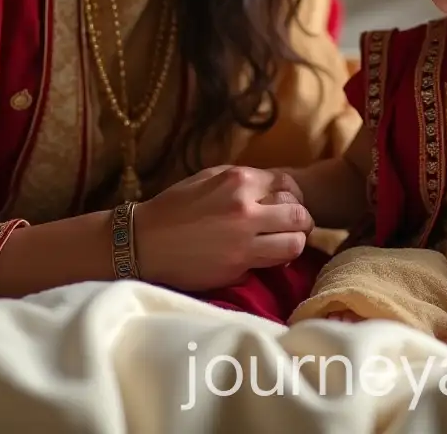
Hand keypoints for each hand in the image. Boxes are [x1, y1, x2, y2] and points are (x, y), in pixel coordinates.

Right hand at [132, 165, 313, 291]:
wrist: (143, 242)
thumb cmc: (173, 208)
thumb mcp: (207, 178)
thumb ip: (242, 180)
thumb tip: (271, 188)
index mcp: (239, 180)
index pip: (288, 186)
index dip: (294, 196)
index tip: (288, 205)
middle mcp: (246, 208)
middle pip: (299, 214)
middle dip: (302, 221)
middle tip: (293, 227)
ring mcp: (243, 240)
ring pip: (295, 243)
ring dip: (294, 243)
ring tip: (283, 244)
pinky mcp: (237, 267)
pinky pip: (272, 265)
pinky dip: (275, 263)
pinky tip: (265, 259)